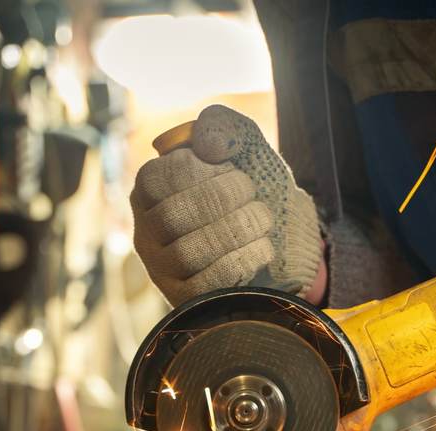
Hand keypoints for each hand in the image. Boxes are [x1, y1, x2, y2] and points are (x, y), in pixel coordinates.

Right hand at [131, 105, 324, 305]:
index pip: (157, 177)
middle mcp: (147, 230)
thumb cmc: (256, 193)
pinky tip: (262, 248)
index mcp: (150, 190)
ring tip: (262, 220)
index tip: (233, 171)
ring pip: (187, 253)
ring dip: (236, 231)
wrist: (288, 242)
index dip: (201, 172)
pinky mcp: (187, 301)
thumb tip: (203, 142)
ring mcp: (163, 270)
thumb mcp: (245, 149)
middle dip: (222, 202)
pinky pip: (206, 285)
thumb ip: (224, 125)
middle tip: (253, 196)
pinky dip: (242, 261)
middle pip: (170, 217)